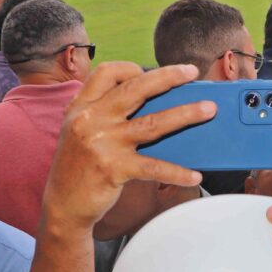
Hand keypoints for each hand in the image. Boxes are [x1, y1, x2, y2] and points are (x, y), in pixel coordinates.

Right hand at [41, 62, 215, 231]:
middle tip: (192, 72)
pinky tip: (194, 175)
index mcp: (81, 106)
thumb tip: (157, 103)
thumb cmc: (79, 165)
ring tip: (209, 110)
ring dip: (186, 114)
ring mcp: (102, 143)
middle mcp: (90, 119)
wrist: (62, 204)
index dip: (132, 68)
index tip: (152, 71)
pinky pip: (154, 167)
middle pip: (136, 89)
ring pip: (153, 123)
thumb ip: (105, 112)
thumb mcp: (81, 130)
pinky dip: (177, 172)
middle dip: (168, 77)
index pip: (106, 72)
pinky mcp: (113, 169)